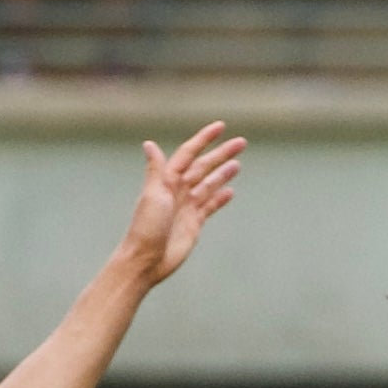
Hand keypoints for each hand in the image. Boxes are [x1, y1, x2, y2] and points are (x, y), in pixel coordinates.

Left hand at [117, 122, 245, 284]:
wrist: (146, 261)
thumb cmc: (146, 228)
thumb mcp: (152, 196)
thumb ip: (156, 171)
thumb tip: (148, 144)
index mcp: (167, 181)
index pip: (189, 154)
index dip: (204, 139)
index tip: (220, 127)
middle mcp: (177, 191)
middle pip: (203, 167)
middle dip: (221, 154)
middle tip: (241, 142)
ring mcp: (186, 207)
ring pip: (209, 184)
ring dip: (222, 174)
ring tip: (237, 163)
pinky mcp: (194, 223)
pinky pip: (210, 206)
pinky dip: (220, 198)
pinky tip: (230, 191)